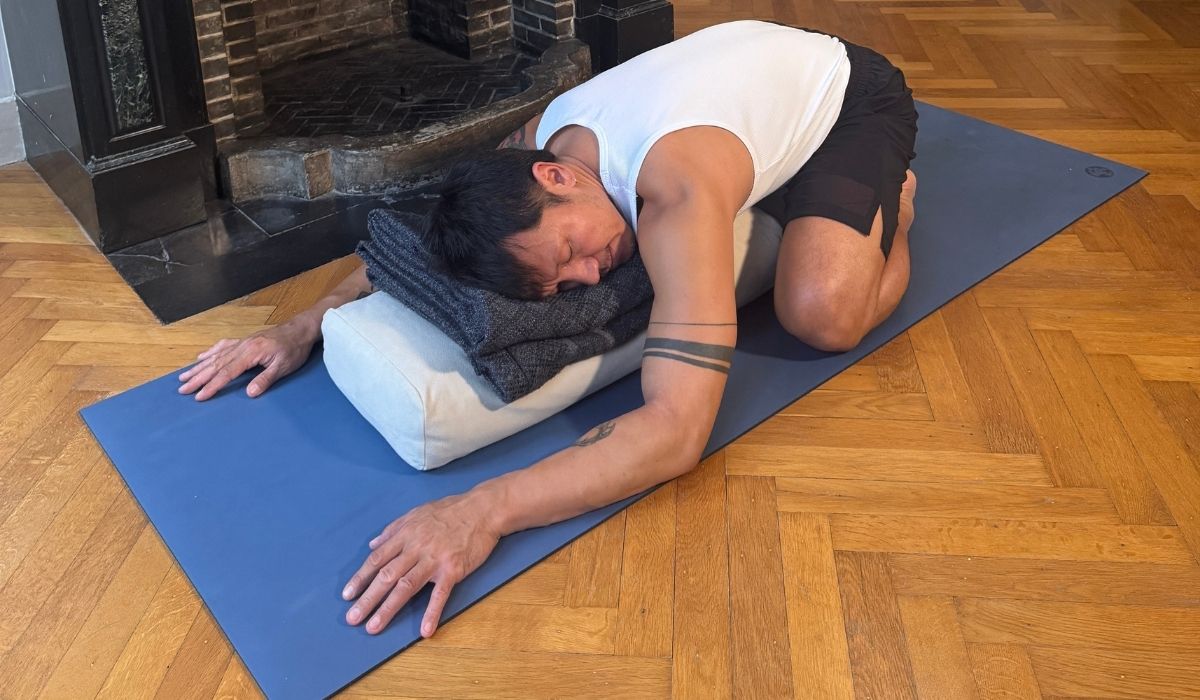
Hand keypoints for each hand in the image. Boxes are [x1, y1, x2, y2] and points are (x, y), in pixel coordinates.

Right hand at [178, 317, 318, 399]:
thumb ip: (266, 379)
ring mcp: (242, 342)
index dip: (212, 385)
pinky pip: (223, 346)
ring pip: (216, 356)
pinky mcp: (245, 341)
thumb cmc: (294, 349)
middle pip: (216, 364)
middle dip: (198, 378)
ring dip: (199, 367)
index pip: (227, 373)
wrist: (300, 330)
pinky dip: (210, 352)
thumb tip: (250, 393)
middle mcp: (242, 346)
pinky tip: (201, 357)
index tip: (199, 396)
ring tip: (184, 376)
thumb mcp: (284, 367)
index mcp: (251, 353)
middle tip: (182, 389)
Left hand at [342, 491, 501, 636]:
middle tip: (353, 618)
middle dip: (367, 599)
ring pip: (406, 586)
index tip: (348, 595)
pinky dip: (432, 612)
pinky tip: (425, 630)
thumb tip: (373, 544)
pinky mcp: (453, 569)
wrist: (483, 509)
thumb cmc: (451, 510)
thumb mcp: (417, 512)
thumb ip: (393, 529)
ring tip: (374, 626)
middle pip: (386, 576)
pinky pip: (440, 594)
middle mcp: (416, 548)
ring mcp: (434, 559)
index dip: (361, 578)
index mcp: (406, 535)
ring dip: (388, 608)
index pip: (377, 559)